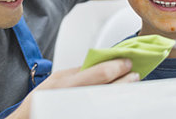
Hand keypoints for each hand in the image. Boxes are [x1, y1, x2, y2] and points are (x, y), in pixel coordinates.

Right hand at [8, 59, 138, 117]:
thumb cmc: (40, 102)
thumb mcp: (56, 81)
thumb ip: (78, 72)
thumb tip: (100, 62)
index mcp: (65, 85)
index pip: (99, 74)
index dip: (117, 67)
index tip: (127, 62)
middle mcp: (73, 99)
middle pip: (108, 89)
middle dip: (125, 81)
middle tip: (134, 74)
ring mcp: (79, 112)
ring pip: (109, 103)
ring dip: (122, 93)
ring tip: (130, 86)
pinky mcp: (82, 117)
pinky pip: (103, 111)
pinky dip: (113, 105)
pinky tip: (119, 100)